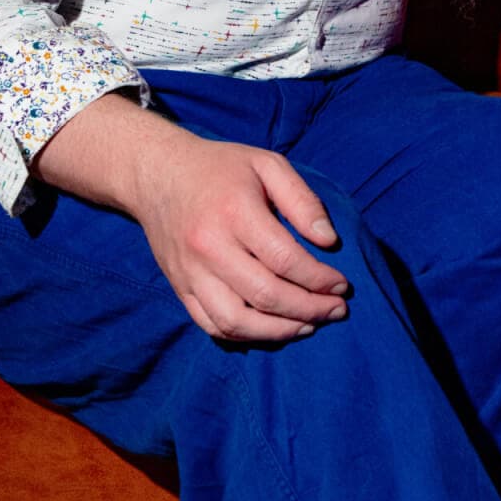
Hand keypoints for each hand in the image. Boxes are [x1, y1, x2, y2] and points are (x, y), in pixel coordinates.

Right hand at [129, 131, 350, 342]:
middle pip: (266, 295)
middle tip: (337, 310)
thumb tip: (329, 240)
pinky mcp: (179, 288)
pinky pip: (212, 325)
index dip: (319, 278)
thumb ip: (301, 199)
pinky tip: (272, 329)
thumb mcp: (267, 164)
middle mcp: (209, 247)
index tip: (342, 285)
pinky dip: (245, 336)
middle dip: (309, 309)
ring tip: (309, 326)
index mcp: (235, 212)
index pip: (285, 259)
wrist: (158, 175)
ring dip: (279, 331)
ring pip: (237, 321)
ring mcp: (191, 273)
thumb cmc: (221, 168)